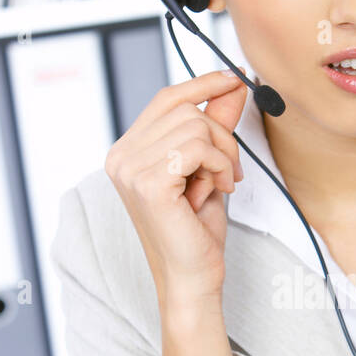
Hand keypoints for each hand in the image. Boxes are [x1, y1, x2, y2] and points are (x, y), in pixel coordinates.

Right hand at [105, 69, 247, 312]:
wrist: (194, 276)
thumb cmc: (197, 230)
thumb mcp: (210, 168)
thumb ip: (216, 126)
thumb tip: (233, 85)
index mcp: (128, 151)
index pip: (166, 99)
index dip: (202, 83)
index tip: (235, 78)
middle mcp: (120, 157)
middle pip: (184, 109)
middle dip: (221, 135)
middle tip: (232, 170)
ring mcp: (130, 169)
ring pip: (195, 125)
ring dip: (222, 155)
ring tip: (221, 184)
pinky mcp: (148, 183)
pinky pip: (197, 147)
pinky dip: (219, 166)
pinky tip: (218, 190)